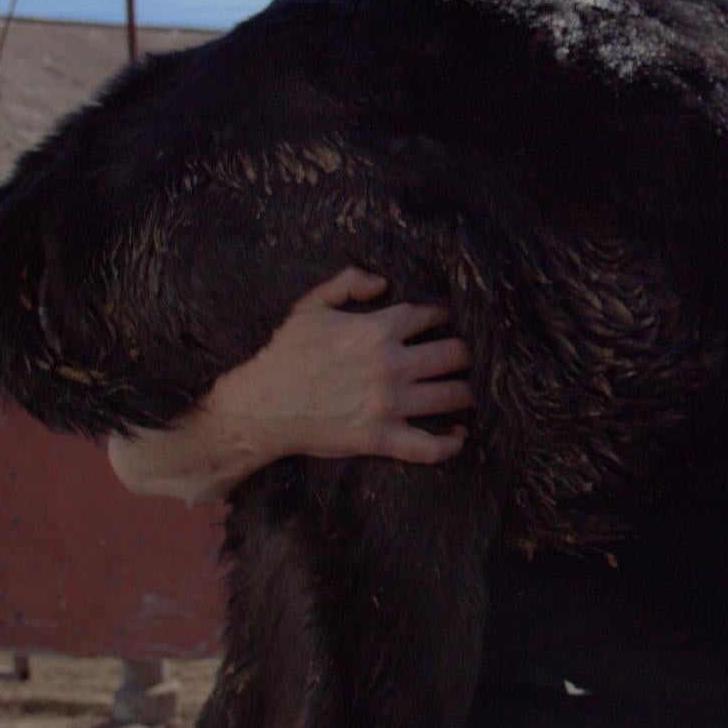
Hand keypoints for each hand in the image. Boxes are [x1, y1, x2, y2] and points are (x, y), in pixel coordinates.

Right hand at [107, 267, 471, 501]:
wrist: (260, 407)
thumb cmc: (284, 355)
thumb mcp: (309, 306)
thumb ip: (347, 282)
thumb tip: (383, 282)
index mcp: (377, 329)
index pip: (432, 315)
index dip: (445, 317)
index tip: (447, 322)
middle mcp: (391, 364)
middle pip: (455, 354)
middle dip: (464, 353)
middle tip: (463, 357)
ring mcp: (389, 404)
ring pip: (453, 395)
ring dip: (466, 392)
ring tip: (468, 391)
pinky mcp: (382, 438)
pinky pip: (431, 446)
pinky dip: (452, 442)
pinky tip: (458, 433)